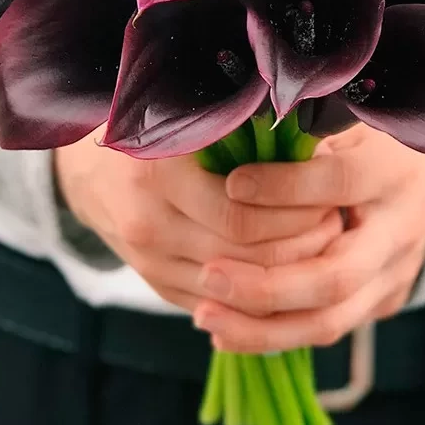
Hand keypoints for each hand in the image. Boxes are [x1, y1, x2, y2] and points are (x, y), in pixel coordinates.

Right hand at [54, 130, 343, 314]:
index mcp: (158, 177)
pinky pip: (219, 305)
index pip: (243, 218)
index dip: (295, 214)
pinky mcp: (156, 285)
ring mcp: (149, 262)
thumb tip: (318, 146)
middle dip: (299, 247)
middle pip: (244, 258)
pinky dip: (258, 295)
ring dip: (285, 274)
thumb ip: (245, 131)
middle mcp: (149, 224)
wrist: (90, 168)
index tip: (329, 199)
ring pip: (235, 290)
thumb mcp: (194, 119)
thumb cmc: (157, 130)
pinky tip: (289, 272)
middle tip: (334, 226)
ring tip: (320, 248)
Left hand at [191, 125, 424, 351]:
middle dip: (268, 284)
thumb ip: (299, 133)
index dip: (286, 187)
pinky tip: (222, 332)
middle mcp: (400, 231)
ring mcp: (394, 276)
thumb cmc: (360, 137)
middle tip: (209, 274)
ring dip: (262, 327)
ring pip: (329, 319)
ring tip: (204, 315)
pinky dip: (270, 336)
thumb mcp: (339, 119)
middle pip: (337, 276)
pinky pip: (322, 330)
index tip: (231, 184)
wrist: (415, 182)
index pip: (342, 183)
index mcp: (392, 171)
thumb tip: (240, 133)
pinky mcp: (380, 304)